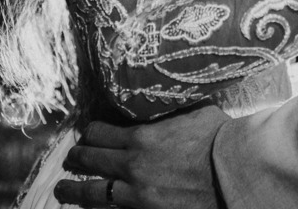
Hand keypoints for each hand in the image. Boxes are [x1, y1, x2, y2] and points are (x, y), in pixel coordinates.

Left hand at [55, 105, 227, 208]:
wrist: (235, 174)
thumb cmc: (220, 140)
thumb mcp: (194, 113)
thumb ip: (173, 114)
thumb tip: (171, 100)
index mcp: (141, 137)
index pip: (100, 133)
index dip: (90, 134)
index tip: (86, 136)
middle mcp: (132, 166)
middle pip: (91, 161)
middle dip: (77, 159)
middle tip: (70, 160)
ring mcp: (137, 196)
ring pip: (94, 193)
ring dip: (74, 191)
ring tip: (63, 190)